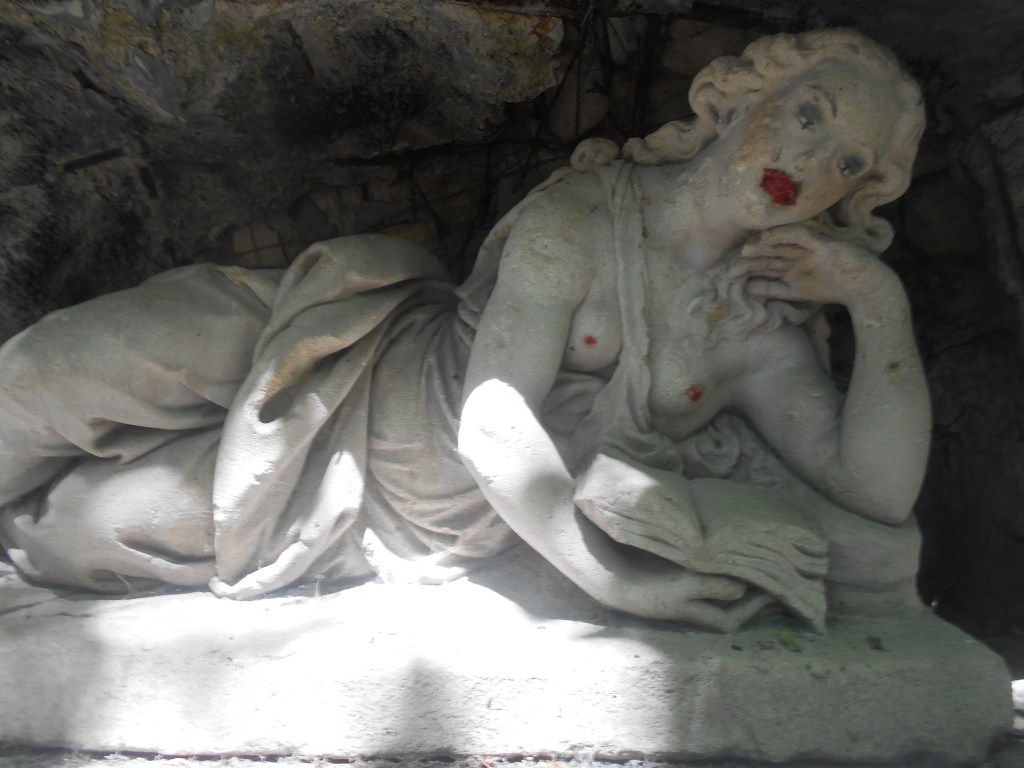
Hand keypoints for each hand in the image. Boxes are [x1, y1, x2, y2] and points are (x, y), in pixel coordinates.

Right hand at [612, 565, 774, 632]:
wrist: (615, 581)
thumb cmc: (650, 584)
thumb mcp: (684, 586)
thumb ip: (714, 587)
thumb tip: (743, 589)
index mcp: (697, 613)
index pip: (734, 618)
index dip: (755, 609)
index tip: (775, 591)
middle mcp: (695, 609)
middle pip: (733, 612)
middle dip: (757, 604)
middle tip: (782, 587)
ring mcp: (688, 598)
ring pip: (725, 599)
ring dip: (745, 590)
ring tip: (764, 577)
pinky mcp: (680, 584)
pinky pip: (713, 585)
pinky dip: (728, 577)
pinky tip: (732, 564)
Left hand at [740, 223, 898, 306]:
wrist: (868, 287)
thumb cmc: (837, 288)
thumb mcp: (800, 293)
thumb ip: (776, 290)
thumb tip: (749, 289)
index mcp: (791, 266)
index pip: (765, 265)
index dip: (747, 270)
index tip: (729, 277)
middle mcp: (797, 255)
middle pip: (768, 254)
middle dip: (749, 260)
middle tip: (729, 266)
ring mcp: (808, 249)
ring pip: (780, 244)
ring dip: (761, 247)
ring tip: (743, 253)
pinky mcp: (821, 244)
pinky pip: (798, 236)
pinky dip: (782, 235)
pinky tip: (766, 239)